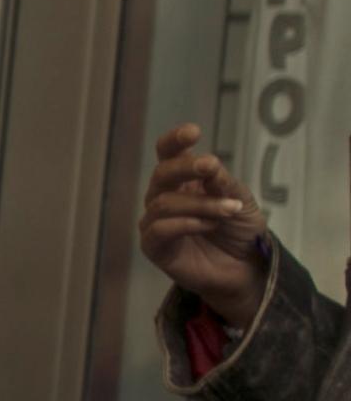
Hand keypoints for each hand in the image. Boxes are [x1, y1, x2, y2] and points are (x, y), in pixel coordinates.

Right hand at [138, 121, 268, 328]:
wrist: (245, 269)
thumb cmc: (240, 231)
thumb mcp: (241, 200)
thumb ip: (223, 183)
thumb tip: (208, 165)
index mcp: (184, 182)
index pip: (168, 155)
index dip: (174, 141)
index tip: (193, 132)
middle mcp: (165, 198)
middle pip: (161, 173)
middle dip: (186, 167)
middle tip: (212, 166)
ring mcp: (156, 223)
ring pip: (163, 202)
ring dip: (200, 203)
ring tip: (228, 211)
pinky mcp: (154, 248)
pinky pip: (159, 229)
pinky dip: (187, 223)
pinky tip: (208, 226)